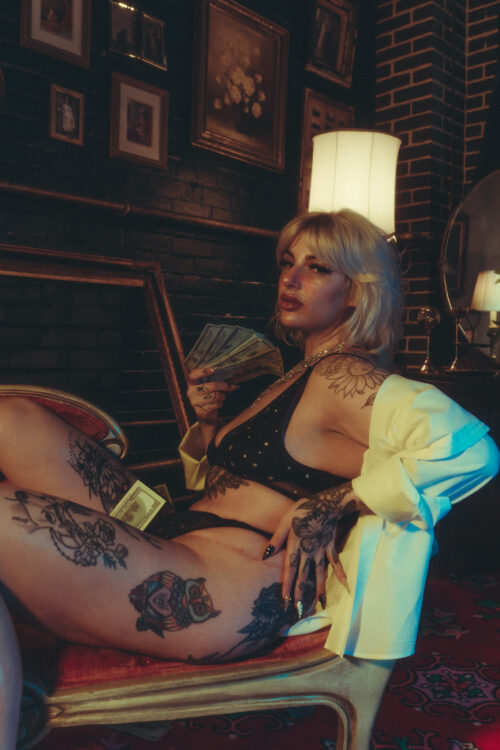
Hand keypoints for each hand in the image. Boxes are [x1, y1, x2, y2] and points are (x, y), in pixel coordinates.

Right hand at [186, 367, 237, 425]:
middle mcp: (191, 392)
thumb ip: (212, 379)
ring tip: (221, 397)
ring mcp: (194, 402)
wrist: (204, 412)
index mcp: (191, 383)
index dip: (203, 372)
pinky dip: (220, 404)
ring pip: (215, 396)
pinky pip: (216, 405)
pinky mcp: (200, 411)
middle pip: (210, 386)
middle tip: (232, 386)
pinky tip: (216, 404)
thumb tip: (224, 371)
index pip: (193, 375)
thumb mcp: (207, 385)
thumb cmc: (207, 395)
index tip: (214, 370)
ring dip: (222, 396)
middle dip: (224, 386)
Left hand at [263, 482, 357, 617]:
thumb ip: (276, 539)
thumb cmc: (302, 511)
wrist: (325, 504)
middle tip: (298, 611)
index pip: (289, 570)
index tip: (285, 602)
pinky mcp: (330, 548)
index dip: (287, 586)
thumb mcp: (285, 521)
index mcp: (296, 546)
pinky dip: (341, 574)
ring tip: (319, 605)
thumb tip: (265, 555)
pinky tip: (346, 586)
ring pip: (320, 574)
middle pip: (303, 576)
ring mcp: (321, 551)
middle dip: (300, 594)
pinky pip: (336, 563)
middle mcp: (309, 552)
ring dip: (319, 590)